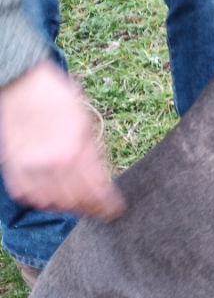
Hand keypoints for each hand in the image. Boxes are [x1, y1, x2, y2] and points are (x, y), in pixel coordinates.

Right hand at [0, 61, 124, 220]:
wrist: (23, 85)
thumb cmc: (59, 100)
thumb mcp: (86, 124)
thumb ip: (94, 154)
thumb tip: (103, 181)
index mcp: (76, 151)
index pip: (98, 192)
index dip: (109, 206)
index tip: (116, 211)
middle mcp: (53, 164)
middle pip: (77, 203)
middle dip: (92, 209)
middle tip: (99, 210)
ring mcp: (31, 169)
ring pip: (54, 204)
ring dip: (68, 207)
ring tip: (78, 203)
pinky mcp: (14, 170)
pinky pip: (31, 198)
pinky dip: (43, 201)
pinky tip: (53, 196)